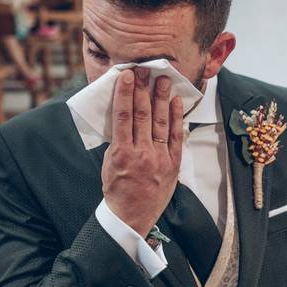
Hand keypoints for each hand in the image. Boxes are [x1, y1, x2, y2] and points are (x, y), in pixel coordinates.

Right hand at [102, 69, 184, 236]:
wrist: (131, 216)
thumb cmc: (116, 188)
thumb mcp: (110, 163)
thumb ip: (118, 140)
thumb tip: (124, 114)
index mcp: (122, 153)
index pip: (124, 116)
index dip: (126, 93)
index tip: (127, 75)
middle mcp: (142, 154)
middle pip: (143, 115)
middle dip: (145, 90)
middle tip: (146, 70)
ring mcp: (160, 159)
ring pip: (161, 123)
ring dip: (162, 99)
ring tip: (164, 80)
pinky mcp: (173, 164)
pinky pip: (176, 137)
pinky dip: (177, 118)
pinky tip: (176, 102)